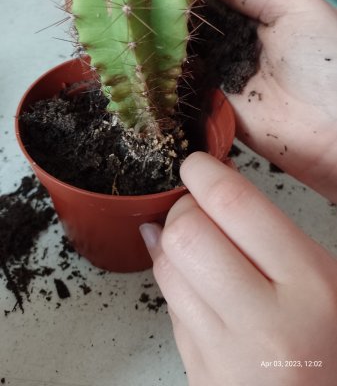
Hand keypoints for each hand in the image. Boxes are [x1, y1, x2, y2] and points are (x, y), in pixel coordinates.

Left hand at [140, 152, 336, 385]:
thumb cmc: (332, 344)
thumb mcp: (327, 276)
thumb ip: (276, 231)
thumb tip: (211, 188)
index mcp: (309, 285)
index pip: (234, 205)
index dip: (204, 172)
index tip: (198, 165)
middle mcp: (262, 320)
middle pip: (186, 234)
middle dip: (183, 208)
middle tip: (198, 208)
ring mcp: (224, 354)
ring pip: (166, 269)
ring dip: (172, 244)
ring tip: (198, 244)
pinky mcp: (198, 375)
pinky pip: (169, 308)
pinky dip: (175, 282)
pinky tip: (198, 281)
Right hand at [172, 0, 336, 201]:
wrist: (332, 130)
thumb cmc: (325, 61)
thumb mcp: (294, 8)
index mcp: (259, 1)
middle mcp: (233, 28)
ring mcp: (217, 61)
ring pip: (179, 33)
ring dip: (152, 12)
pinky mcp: (206, 95)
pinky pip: (176, 73)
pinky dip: (154, 57)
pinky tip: (128, 36)